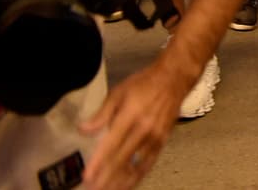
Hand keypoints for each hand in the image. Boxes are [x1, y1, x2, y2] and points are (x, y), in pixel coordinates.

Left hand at [80, 63, 182, 189]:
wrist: (175, 78)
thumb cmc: (143, 83)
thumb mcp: (119, 92)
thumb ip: (101, 114)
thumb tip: (82, 130)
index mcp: (130, 116)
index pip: (111, 144)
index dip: (99, 162)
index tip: (87, 177)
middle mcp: (144, 130)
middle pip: (123, 160)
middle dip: (106, 178)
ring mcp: (156, 137)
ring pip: (137, 166)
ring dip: (122, 181)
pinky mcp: (163, 141)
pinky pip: (149, 163)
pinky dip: (138, 176)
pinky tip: (128, 184)